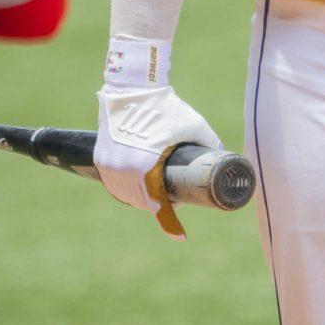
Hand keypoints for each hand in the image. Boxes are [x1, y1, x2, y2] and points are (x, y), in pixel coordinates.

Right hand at [94, 81, 222, 238]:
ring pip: (126, 195)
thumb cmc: (166, 106)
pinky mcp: (101, 157)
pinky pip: (113, 183)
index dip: (170, 222)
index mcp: (145, 167)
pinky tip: (135, 192)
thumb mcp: (195, 126)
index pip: (158, 204)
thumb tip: (223, 161)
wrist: (132, 88)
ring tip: (156, 200)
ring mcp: (109, 165)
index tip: (181, 236)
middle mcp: (123, 170)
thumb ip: (210, 145)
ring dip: (140, 201)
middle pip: (143, 202)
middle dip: (159, 207)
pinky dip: (125, 190)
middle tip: (174, 205)